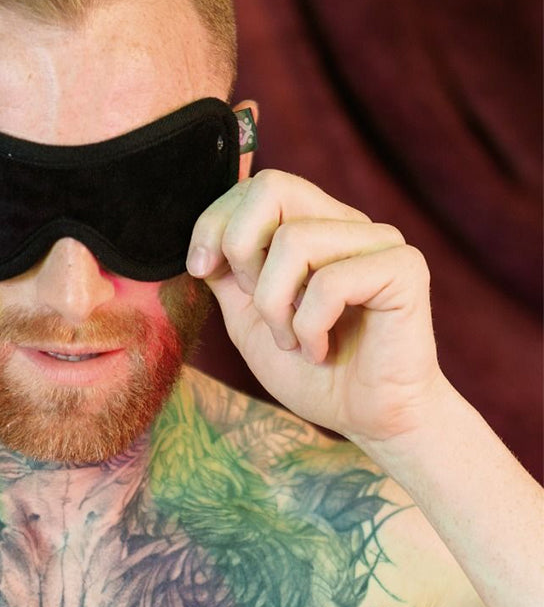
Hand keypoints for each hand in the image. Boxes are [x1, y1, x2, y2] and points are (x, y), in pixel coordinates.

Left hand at [187, 169, 448, 447]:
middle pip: (272, 186)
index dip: (214, 223)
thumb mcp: (247, 319)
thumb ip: (226, 274)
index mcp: (312, 226)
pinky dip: (310, 326)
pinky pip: (331, 281)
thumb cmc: (311, 372)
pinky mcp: (404, 270)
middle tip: (254, 301)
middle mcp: (346, 224)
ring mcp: (379, 242)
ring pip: (294, 239)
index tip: (201, 269)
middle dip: (241, 249)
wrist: (368, 420)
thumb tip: (204, 238)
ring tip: (291, 339)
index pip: (256, 187)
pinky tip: (321, 352)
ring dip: (275, 304)